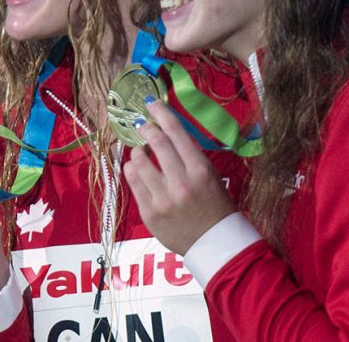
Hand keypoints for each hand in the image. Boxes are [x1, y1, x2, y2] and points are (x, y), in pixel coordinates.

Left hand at [123, 98, 235, 254]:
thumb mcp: (210, 176)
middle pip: (156, 143)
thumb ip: (189, 156)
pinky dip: (132, 171)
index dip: (161, 113)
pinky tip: (135, 169)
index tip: (150, 103)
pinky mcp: (149, 213)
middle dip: (147, 129)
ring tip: (141, 153)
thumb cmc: (217, 206)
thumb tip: (166, 133)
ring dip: (137, 152)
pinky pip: (132, 183)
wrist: (216, 244)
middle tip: (144, 126)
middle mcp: (181, 182)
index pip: (176, 132)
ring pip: (138, 162)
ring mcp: (163, 199)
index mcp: (200, 170)